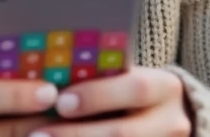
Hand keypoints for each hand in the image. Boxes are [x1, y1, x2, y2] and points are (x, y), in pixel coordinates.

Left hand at [31, 67, 191, 136]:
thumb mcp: (128, 79)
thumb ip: (102, 78)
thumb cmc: (133, 93)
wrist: (166, 121)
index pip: (136, 88)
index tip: (60, 101)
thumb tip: (49, 81)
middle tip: (36, 135)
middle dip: (77, 135)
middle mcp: (172, 123)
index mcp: (167, 88)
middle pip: (123, 134)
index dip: (98, 95)